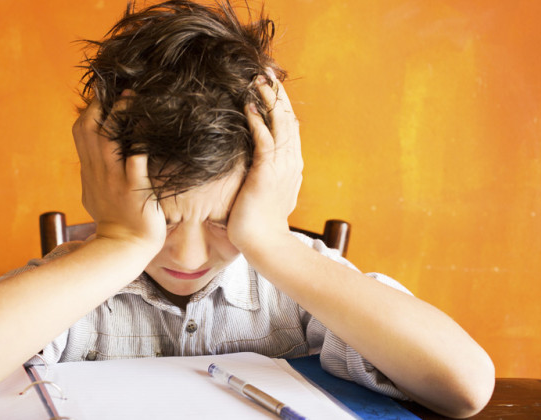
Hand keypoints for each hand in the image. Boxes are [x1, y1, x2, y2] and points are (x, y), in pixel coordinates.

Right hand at [72, 93, 166, 254]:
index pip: (81, 132)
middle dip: (100, 105)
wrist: (123, 247)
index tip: (102, 94)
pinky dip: (140, 142)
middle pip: (89, 130)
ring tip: (132, 96)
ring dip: (118, 115)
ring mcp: (115, 180)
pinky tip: (148, 126)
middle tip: (117, 87)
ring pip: (108, 140)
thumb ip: (92, 174)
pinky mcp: (134, 189)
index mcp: (89, 171)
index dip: (89, 110)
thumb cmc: (113, 221)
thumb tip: (91, 157)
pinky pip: (136, 160)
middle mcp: (98, 172)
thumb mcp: (93, 194)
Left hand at [227, 72, 303, 250]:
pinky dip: (257, 119)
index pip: (289, 129)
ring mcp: (282, 165)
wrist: (264, 243)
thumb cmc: (260, 223)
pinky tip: (249, 105)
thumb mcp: (269, 194)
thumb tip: (260, 171)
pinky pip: (263, 138)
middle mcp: (291, 162)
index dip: (282, 107)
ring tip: (259, 80)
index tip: (272, 89)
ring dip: (268, 100)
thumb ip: (268, 178)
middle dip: (278, 95)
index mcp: (292, 166)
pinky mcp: (267, 170)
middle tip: (267, 73)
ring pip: (279, 124)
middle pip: (287, 119)